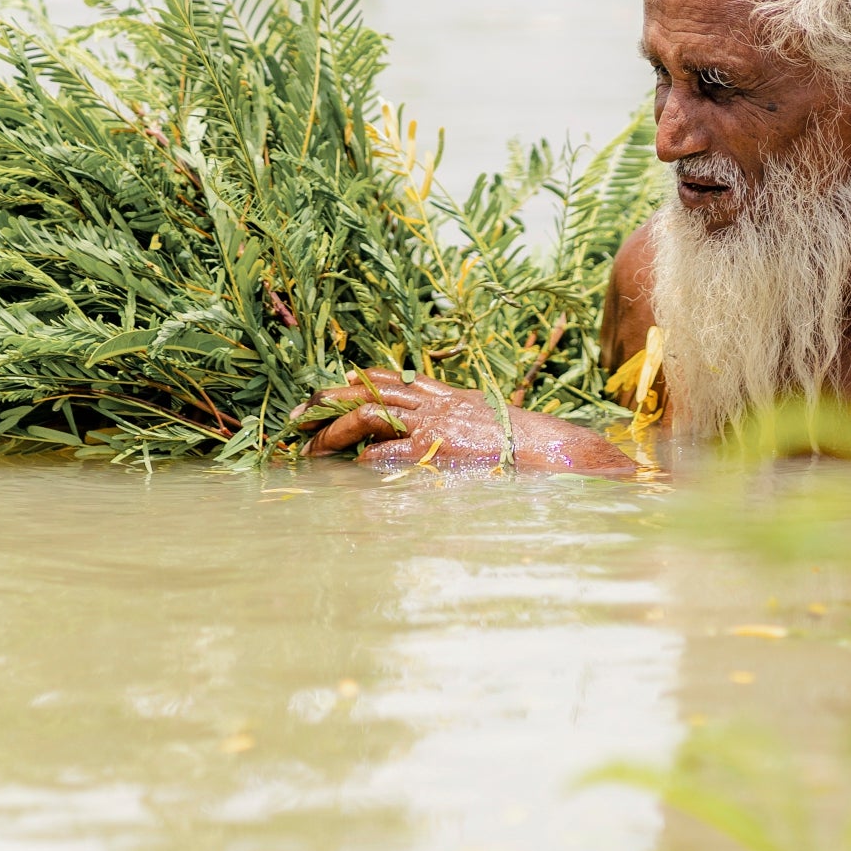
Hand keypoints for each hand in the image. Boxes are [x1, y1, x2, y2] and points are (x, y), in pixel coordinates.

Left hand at [295, 370, 640, 476]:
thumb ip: (462, 426)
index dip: (356, 383)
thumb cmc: (527, 445)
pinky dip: (363, 461)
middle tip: (298, 417)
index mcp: (447, 395)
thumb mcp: (490, 425)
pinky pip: (387, 453)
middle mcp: (435, 402)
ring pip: (368, 414)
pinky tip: (347, 470)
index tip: (331, 390)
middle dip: (329, 400)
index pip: (392, 379)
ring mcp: (433, 424)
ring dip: (334, 431)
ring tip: (310, 448)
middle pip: (369, 390)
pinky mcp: (434, 449)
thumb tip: (445, 442)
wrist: (552, 449)